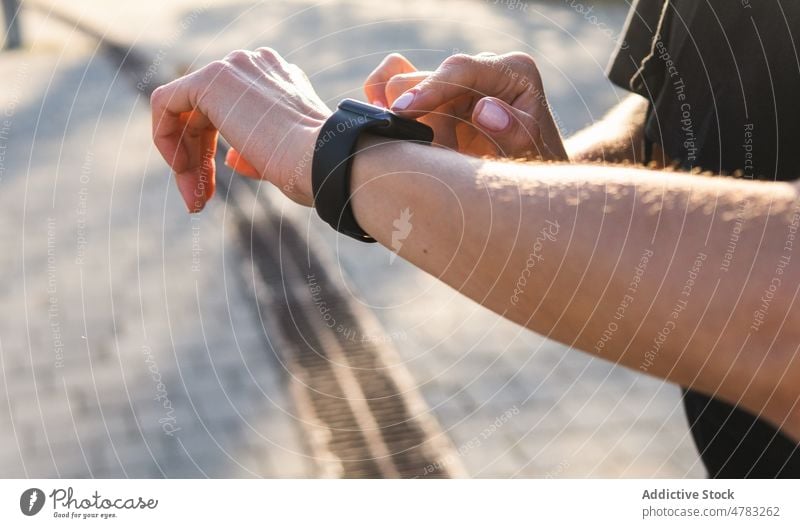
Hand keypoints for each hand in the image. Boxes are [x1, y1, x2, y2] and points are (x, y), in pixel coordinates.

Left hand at [151, 48, 329, 210]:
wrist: (325, 162)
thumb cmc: (316, 171)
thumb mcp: (284, 161)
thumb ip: (253, 152)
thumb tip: (232, 157)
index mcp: (280, 80)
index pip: (232, 111)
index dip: (214, 154)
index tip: (213, 192)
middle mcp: (256, 67)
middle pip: (206, 114)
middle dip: (198, 160)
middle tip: (198, 202)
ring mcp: (235, 68)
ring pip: (187, 113)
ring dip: (186, 161)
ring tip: (195, 200)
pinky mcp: (211, 79)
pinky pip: (166, 103)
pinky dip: (165, 138)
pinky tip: (183, 169)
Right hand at [364, 52, 566, 159]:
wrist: (532, 178)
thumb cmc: (534, 165)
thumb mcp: (533, 153)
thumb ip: (515, 131)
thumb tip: (484, 110)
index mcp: (511, 71)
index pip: (460, 70)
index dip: (428, 89)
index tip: (402, 112)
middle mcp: (481, 69)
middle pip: (424, 76)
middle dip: (422, 119)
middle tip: (441, 157)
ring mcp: (456, 81)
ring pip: (403, 88)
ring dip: (411, 126)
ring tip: (439, 156)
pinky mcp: (435, 95)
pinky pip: (393, 80)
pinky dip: (383, 102)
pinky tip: (391, 129)